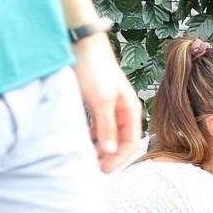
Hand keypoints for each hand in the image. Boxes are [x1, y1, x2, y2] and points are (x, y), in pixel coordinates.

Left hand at [71, 33, 140, 171]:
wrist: (82, 43)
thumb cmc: (94, 68)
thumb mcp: (101, 101)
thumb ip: (106, 127)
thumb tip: (111, 151)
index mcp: (130, 109)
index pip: (130, 142)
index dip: (119, 158)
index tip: (104, 170)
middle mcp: (122, 109)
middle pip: (120, 140)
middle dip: (109, 155)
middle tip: (93, 168)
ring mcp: (109, 105)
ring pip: (107, 133)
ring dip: (100, 146)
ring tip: (87, 157)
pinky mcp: (95, 101)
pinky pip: (96, 125)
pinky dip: (91, 135)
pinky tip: (82, 140)